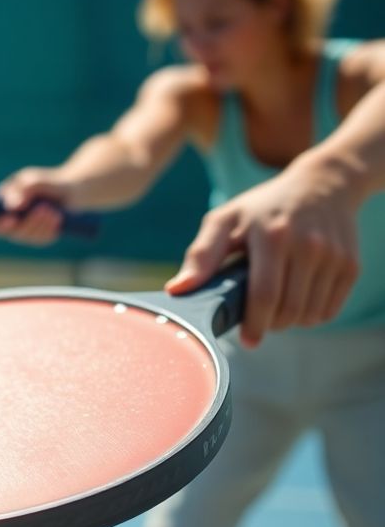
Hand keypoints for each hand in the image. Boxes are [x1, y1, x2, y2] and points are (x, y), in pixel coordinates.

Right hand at [0, 167, 72, 245]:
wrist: (70, 190)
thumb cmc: (47, 182)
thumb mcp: (34, 180)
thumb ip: (23, 190)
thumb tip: (12, 207)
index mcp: (2, 207)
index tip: (11, 219)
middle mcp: (11, 222)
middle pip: (11, 233)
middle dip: (28, 223)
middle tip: (44, 209)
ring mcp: (25, 231)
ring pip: (27, 237)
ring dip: (40, 225)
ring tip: (53, 211)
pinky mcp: (40, 237)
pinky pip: (41, 240)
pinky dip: (49, 229)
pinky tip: (56, 218)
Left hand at [165, 159, 364, 346]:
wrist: (322, 185)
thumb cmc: (262, 208)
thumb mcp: (225, 219)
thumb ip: (201, 255)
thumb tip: (176, 289)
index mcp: (272, 236)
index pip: (265, 295)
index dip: (255, 324)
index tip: (247, 341)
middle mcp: (307, 246)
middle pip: (289, 309)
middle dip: (270, 325)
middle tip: (258, 320)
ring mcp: (333, 256)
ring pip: (311, 314)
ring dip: (291, 322)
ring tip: (275, 309)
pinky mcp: (351, 265)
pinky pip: (330, 309)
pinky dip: (312, 315)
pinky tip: (297, 301)